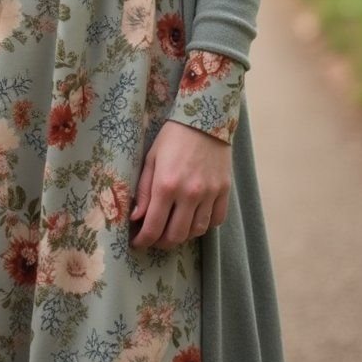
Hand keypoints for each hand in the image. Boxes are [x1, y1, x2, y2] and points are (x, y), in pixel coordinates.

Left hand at [130, 120, 230, 249]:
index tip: (138, 243)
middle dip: (162, 243)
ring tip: (174, 228)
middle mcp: (189, 194)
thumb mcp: (151, 159)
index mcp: (166, 185)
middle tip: (155, 238)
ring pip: (197, 231)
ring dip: (183, 235)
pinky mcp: (224, 190)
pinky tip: (195, 218)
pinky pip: (217, 220)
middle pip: (176, 236)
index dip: (143, 241)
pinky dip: (205, 224)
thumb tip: (136, 218)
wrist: (205, 118)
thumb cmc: (172, 137)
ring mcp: (209, 194)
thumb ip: (144, 190)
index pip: (153, 227)